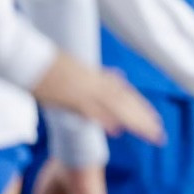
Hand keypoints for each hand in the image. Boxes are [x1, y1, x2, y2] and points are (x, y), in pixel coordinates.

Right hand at [30, 55, 162, 142]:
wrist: (33, 58)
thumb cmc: (54, 64)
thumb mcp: (82, 69)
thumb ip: (102, 76)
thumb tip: (118, 76)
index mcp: (100, 79)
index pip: (126, 95)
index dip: (142, 108)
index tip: (156, 120)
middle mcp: (97, 85)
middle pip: (126, 103)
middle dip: (144, 120)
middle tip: (160, 135)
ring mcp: (85, 91)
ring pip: (116, 107)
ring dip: (134, 122)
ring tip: (151, 134)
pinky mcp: (70, 98)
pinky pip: (90, 110)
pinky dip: (104, 120)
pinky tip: (117, 131)